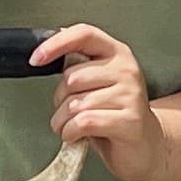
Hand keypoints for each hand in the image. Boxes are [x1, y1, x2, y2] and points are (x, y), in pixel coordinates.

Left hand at [34, 24, 175, 180]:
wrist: (145, 146)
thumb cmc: (115, 114)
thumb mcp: (98, 83)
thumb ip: (78, 66)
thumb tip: (46, 52)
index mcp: (117, 53)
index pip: (84, 34)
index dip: (55, 44)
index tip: (36, 59)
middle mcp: (126, 70)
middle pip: (72, 78)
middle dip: (60, 100)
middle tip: (69, 111)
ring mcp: (131, 96)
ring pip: (75, 104)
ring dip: (63, 122)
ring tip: (72, 127)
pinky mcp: (129, 122)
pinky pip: (84, 122)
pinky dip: (71, 132)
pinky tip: (77, 135)